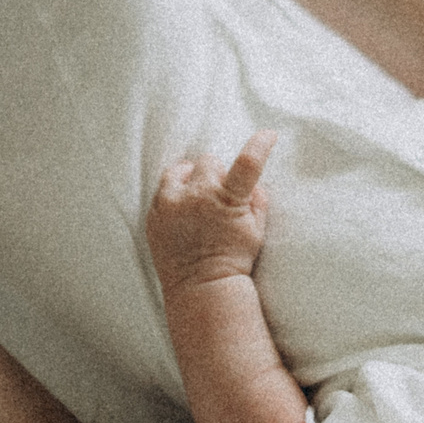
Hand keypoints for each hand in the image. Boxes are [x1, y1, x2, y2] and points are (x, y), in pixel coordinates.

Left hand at [148, 130, 275, 289]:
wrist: (201, 288)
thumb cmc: (233, 259)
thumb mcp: (256, 231)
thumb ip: (258, 201)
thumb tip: (253, 184)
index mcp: (227, 200)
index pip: (248, 163)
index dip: (260, 145)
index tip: (269, 134)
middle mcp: (196, 197)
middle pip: (208, 161)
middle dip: (216, 174)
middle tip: (220, 195)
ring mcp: (171, 206)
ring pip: (179, 171)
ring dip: (190, 180)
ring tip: (197, 200)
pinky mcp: (154, 216)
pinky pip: (163, 190)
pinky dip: (174, 196)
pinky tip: (183, 215)